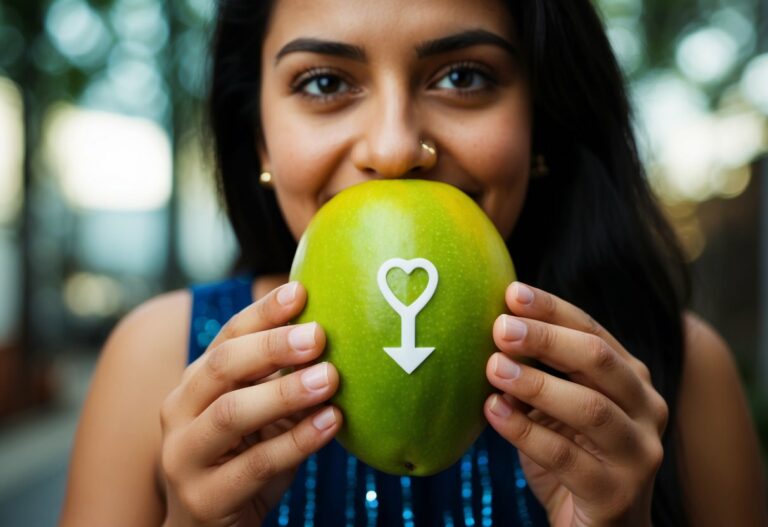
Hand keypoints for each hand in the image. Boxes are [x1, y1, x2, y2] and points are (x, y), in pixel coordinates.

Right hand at [159, 282, 341, 525]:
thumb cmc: (242, 459)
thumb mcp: (259, 414)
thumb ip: (280, 380)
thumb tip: (333, 334)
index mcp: (195, 383)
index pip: (227, 337)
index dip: (263, 313)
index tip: (301, 291)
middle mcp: (180, 412)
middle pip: (223, 367)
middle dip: (272, 347)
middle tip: (319, 335)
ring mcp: (185, 457)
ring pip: (231, 414)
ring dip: (285, 393)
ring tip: (330, 378)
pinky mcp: (204, 498)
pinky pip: (255, 465)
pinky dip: (297, 441)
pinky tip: (331, 423)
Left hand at [484, 282, 667, 526]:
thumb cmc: (572, 458)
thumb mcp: (555, 409)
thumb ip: (538, 372)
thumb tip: (494, 328)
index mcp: (631, 380)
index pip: (593, 332)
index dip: (552, 310)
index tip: (512, 293)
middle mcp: (647, 409)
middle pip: (598, 360)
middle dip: (546, 338)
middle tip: (500, 328)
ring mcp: (638, 453)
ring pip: (589, 407)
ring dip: (536, 383)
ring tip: (493, 367)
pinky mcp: (618, 493)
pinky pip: (566, 457)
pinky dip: (524, 431)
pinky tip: (493, 411)